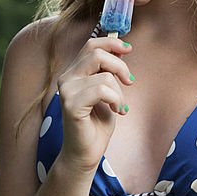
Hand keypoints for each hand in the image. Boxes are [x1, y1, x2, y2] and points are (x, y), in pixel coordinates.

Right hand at [56, 36, 133, 174]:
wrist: (86, 152)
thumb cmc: (97, 124)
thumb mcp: (107, 91)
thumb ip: (108, 72)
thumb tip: (120, 50)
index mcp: (73, 73)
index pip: (91, 45)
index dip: (111, 43)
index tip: (128, 50)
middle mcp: (66, 78)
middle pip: (96, 53)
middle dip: (120, 66)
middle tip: (129, 81)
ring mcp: (66, 91)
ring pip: (104, 75)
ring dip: (119, 91)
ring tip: (119, 106)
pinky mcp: (71, 105)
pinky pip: (102, 90)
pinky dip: (115, 99)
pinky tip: (116, 110)